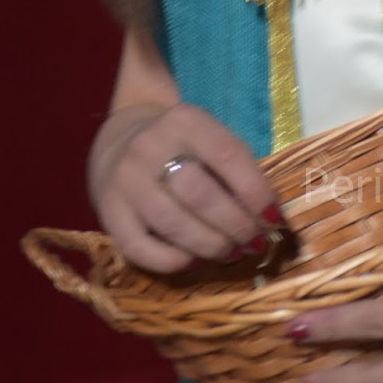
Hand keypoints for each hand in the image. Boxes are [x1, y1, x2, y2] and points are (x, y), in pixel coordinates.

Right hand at [87, 101, 284, 272]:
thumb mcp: (206, 137)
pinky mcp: (107, 211)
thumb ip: (235, 167)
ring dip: (211, 246)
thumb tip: (269, 216)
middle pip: (200, 194)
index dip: (255, 191)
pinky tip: (195, 261)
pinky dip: (173, 261)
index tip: (275, 218)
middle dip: (236, 225)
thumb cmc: (180, 145)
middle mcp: (150, 146)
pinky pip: (141, 248)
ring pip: (173, 224)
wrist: (118, 142)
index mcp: (184, 121)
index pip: (227, 155)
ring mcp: (125, 180)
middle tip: (255, 242)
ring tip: (233, 253)